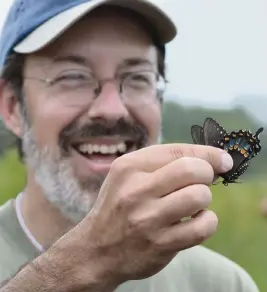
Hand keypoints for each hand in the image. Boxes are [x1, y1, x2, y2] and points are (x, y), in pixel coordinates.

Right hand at [49, 143, 232, 289]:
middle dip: (206, 174)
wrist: (97, 248)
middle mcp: (136, 191)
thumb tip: (211, 159)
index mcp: (129, 167)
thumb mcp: (128, 174)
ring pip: (199, 196)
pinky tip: (195, 221)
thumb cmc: (118, 204)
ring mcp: (147, 219)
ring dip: (204, 199)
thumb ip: (162, 162)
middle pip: (192, 170)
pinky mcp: (160, 245)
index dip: (208, 153)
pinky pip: (202, 227)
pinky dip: (207, 222)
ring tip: (193, 204)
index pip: (178, 150)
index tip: (223, 160)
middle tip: (201, 182)